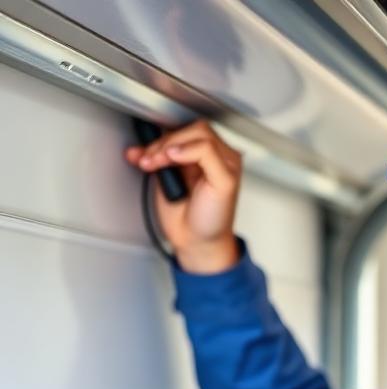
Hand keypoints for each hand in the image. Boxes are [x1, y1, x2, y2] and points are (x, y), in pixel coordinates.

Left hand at [123, 119, 242, 273]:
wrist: (196, 242)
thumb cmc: (188, 217)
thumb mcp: (167, 180)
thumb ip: (159, 160)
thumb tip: (138, 147)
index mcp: (208, 157)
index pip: (188, 131)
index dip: (162, 136)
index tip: (141, 152)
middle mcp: (220, 159)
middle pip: (195, 129)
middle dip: (165, 141)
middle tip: (148, 160)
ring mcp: (227, 167)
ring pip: (201, 134)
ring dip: (171, 145)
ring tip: (157, 163)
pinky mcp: (228, 177)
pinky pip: (207, 149)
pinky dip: (187, 150)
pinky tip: (173, 158)